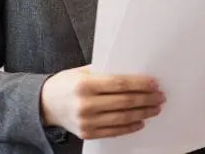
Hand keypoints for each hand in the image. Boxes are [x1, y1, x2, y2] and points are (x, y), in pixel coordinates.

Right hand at [39, 65, 164, 139]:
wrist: (44, 104)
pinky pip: (114, 131)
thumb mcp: (82, 71)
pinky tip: (140, 121)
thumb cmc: (66, 84)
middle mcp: (86, 104)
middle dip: (146, 99)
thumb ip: (105, 72)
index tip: (154, 83)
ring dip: (143, 113)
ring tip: (154, 108)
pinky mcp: (88, 133)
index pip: (120, 84)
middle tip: (160, 96)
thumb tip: (133, 73)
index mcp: (85, 84)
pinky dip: (130, 127)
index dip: (140, 84)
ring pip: (122, 118)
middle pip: (124, 101)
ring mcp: (87, 121)